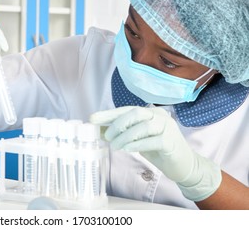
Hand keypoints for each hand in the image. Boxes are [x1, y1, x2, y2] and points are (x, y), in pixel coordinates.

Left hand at [90, 106, 221, 200]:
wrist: (183, 165)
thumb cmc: (157, 149)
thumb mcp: (136, 140)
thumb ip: (120, 133)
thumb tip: (98, 130)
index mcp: (149, 112)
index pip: (126, 109)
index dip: (108, 114)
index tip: (92, 119)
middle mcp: (159, 116)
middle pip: (135, 113)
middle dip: (117, 124)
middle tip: (107, 137)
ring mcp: (167, 127)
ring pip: (143, 126)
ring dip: (125, 136)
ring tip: (115, 146)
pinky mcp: (171, 141)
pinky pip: (153, 140)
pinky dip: (137, 144)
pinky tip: (128, 149)